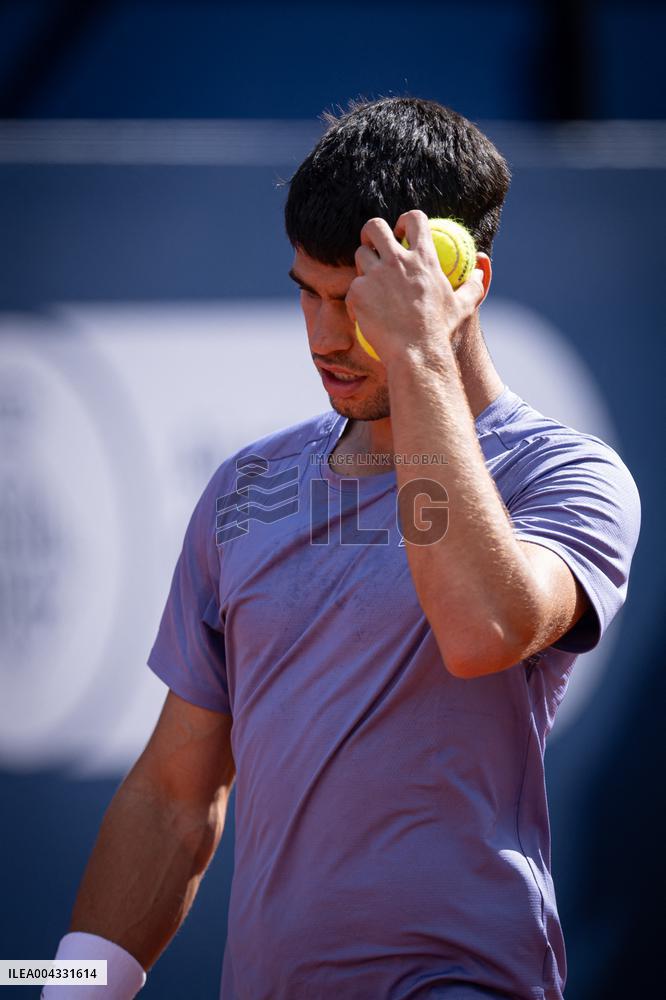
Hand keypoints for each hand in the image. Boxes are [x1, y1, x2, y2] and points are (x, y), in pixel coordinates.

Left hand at [346, 209, 485, 367]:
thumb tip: (481, 268)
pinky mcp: (358, 293)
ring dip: (363, 265)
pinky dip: (357, 299)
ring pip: (360, 255)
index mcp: (424, 258)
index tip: (401, 231)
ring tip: (370, 283)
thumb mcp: (463, 306)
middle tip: (371, 244)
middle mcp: (397, 261)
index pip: (414, 220)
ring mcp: (375, 275)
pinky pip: (352, 288)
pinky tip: (363, 313)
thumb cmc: (440, 332)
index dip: (405, 220)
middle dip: (370, 232)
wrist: (416, 353)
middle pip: (375, 227)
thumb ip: (474, 284)